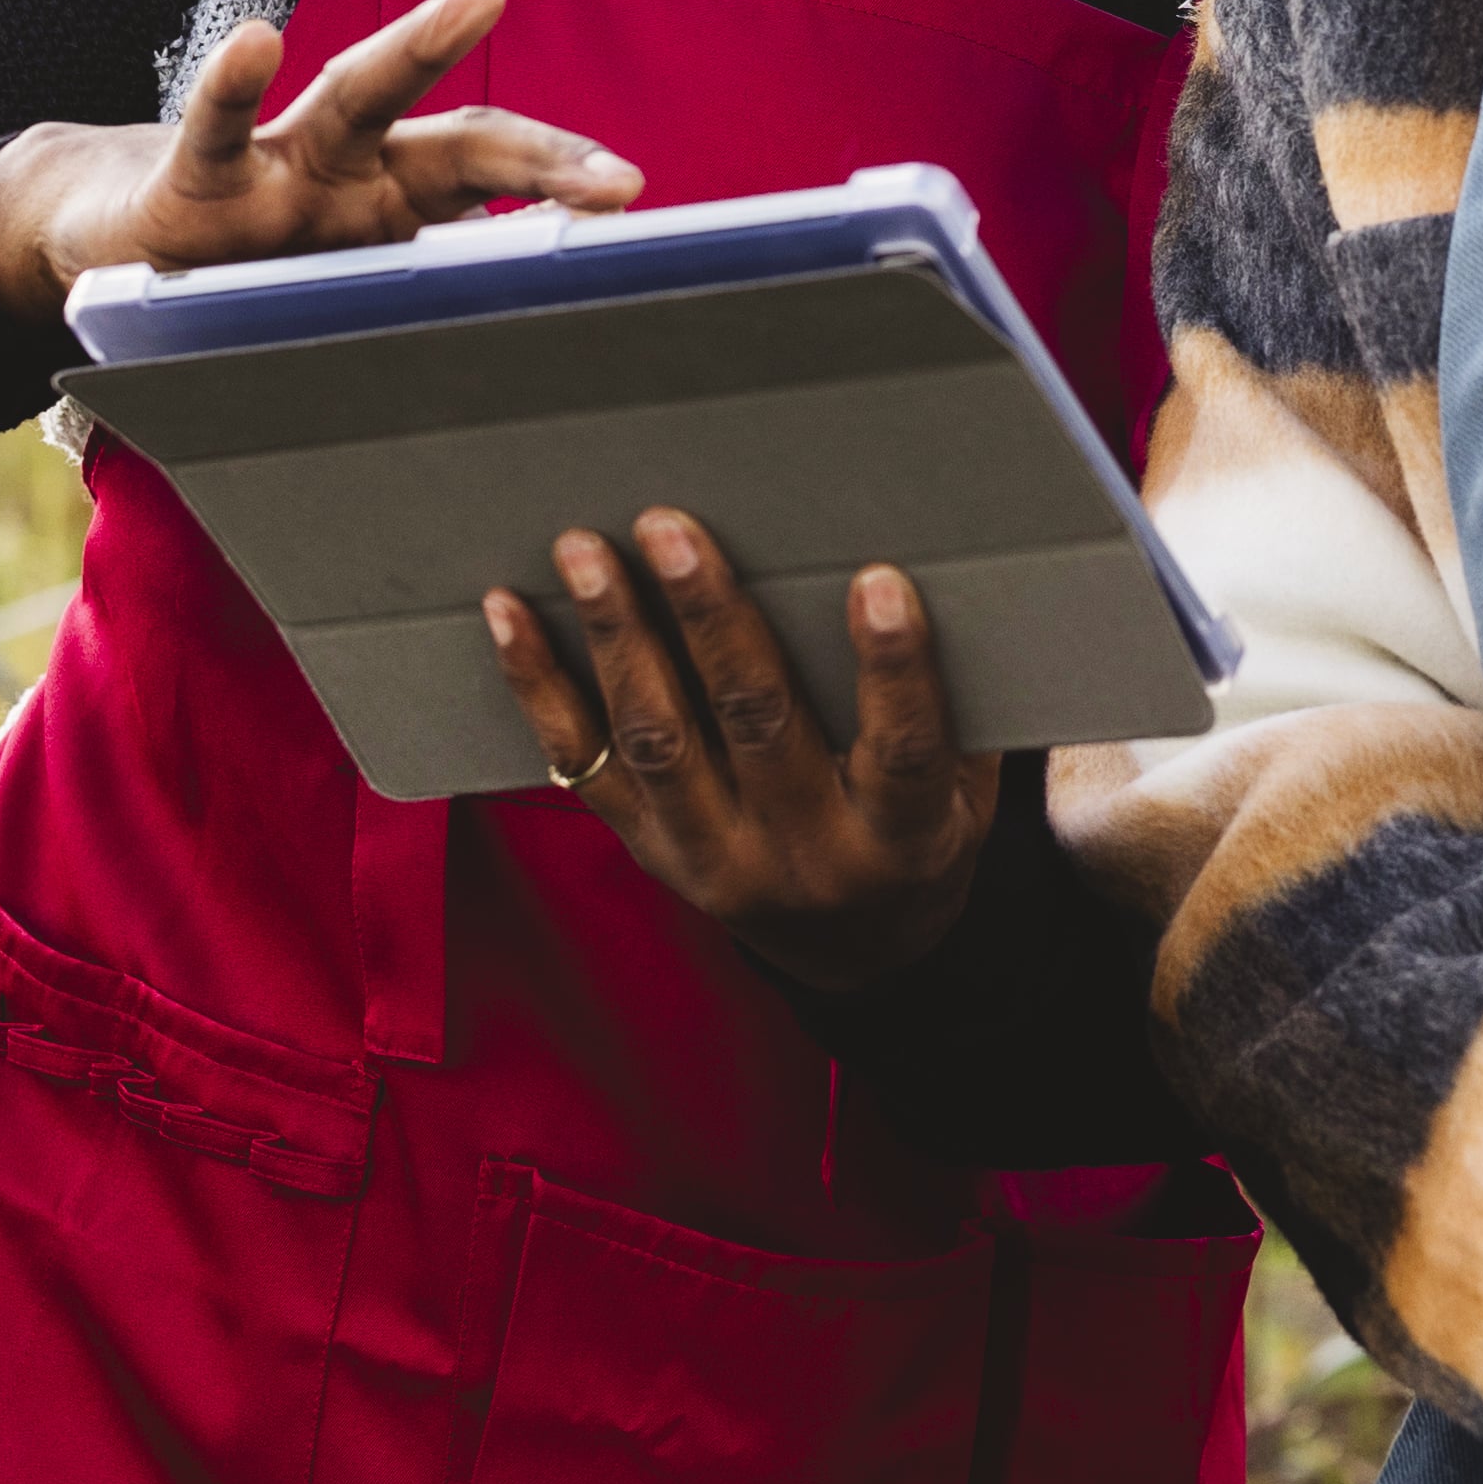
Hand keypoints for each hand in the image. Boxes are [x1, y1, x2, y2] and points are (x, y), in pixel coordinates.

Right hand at [0, 0, 636, 318]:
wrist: (105, 242)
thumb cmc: (240, 263)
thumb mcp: (332, 290)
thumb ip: (407, 306)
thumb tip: (523, 377)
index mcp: (397, 202)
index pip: (497, 179)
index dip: (565, 184)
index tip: (637, 207)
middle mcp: (354, 172)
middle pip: (461, 143)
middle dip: (543, 154)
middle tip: (619, 177)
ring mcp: (279, 170)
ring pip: (356, 97)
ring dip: (420, 44)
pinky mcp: (194, 184)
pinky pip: (217, 130)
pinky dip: (233, 87)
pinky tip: (254, 42)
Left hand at [481, 512, 997, 992]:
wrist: (858, 953)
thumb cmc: (922, 835)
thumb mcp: (972, 792)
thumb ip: (962, 702)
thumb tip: (950, 568)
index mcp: (902, 840)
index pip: (904, 753)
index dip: (893, 671)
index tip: (876, 582)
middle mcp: (802, 856)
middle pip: (754, 729)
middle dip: (711, 622)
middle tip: (673, 530)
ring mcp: (712, 857)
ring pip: (656, 741)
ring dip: (616, 637)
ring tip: (586, 552)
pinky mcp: (647, 848)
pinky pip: (581, 764)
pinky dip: (540, 685)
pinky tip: (510, 612)